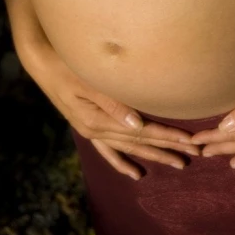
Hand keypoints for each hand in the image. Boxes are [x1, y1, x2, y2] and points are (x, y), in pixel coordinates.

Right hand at [15, 23, 198, 179]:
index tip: (190, 143)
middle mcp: (96, 130)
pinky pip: (108, 149)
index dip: (168, 137)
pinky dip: (121, 161)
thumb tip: (137, 125)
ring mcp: (91, 130)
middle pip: (139, 142)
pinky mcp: (86, 125)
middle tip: (193, 156)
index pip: (143, 132)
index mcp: (99, 120)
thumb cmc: (64, 64)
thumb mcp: (86, 81)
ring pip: (128, 147)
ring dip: (152, 154)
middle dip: (167, 149)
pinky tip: (134, 172)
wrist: (40, 62)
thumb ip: (112, 103)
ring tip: (176, 163)